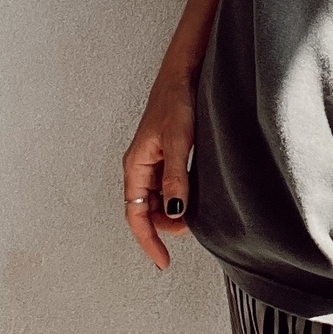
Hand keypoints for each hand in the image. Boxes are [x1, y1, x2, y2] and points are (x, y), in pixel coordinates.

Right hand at [122, 70, 194, 269]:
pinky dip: (180, 196)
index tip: (163, 261)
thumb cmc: (177, 100)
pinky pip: (169, 185)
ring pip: (159, 199)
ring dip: (174, 211)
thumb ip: (176, 177)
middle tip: (193, 229)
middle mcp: (140, 166)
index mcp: (135, 165)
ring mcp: (153, 160)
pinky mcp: (166, 154)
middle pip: (147, 210)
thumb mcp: (178, 140)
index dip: (148, 241)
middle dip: (166, 226)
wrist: (184, 72)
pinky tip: (196, 196)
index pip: (135, 215)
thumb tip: (175, 213)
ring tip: (197, 214)